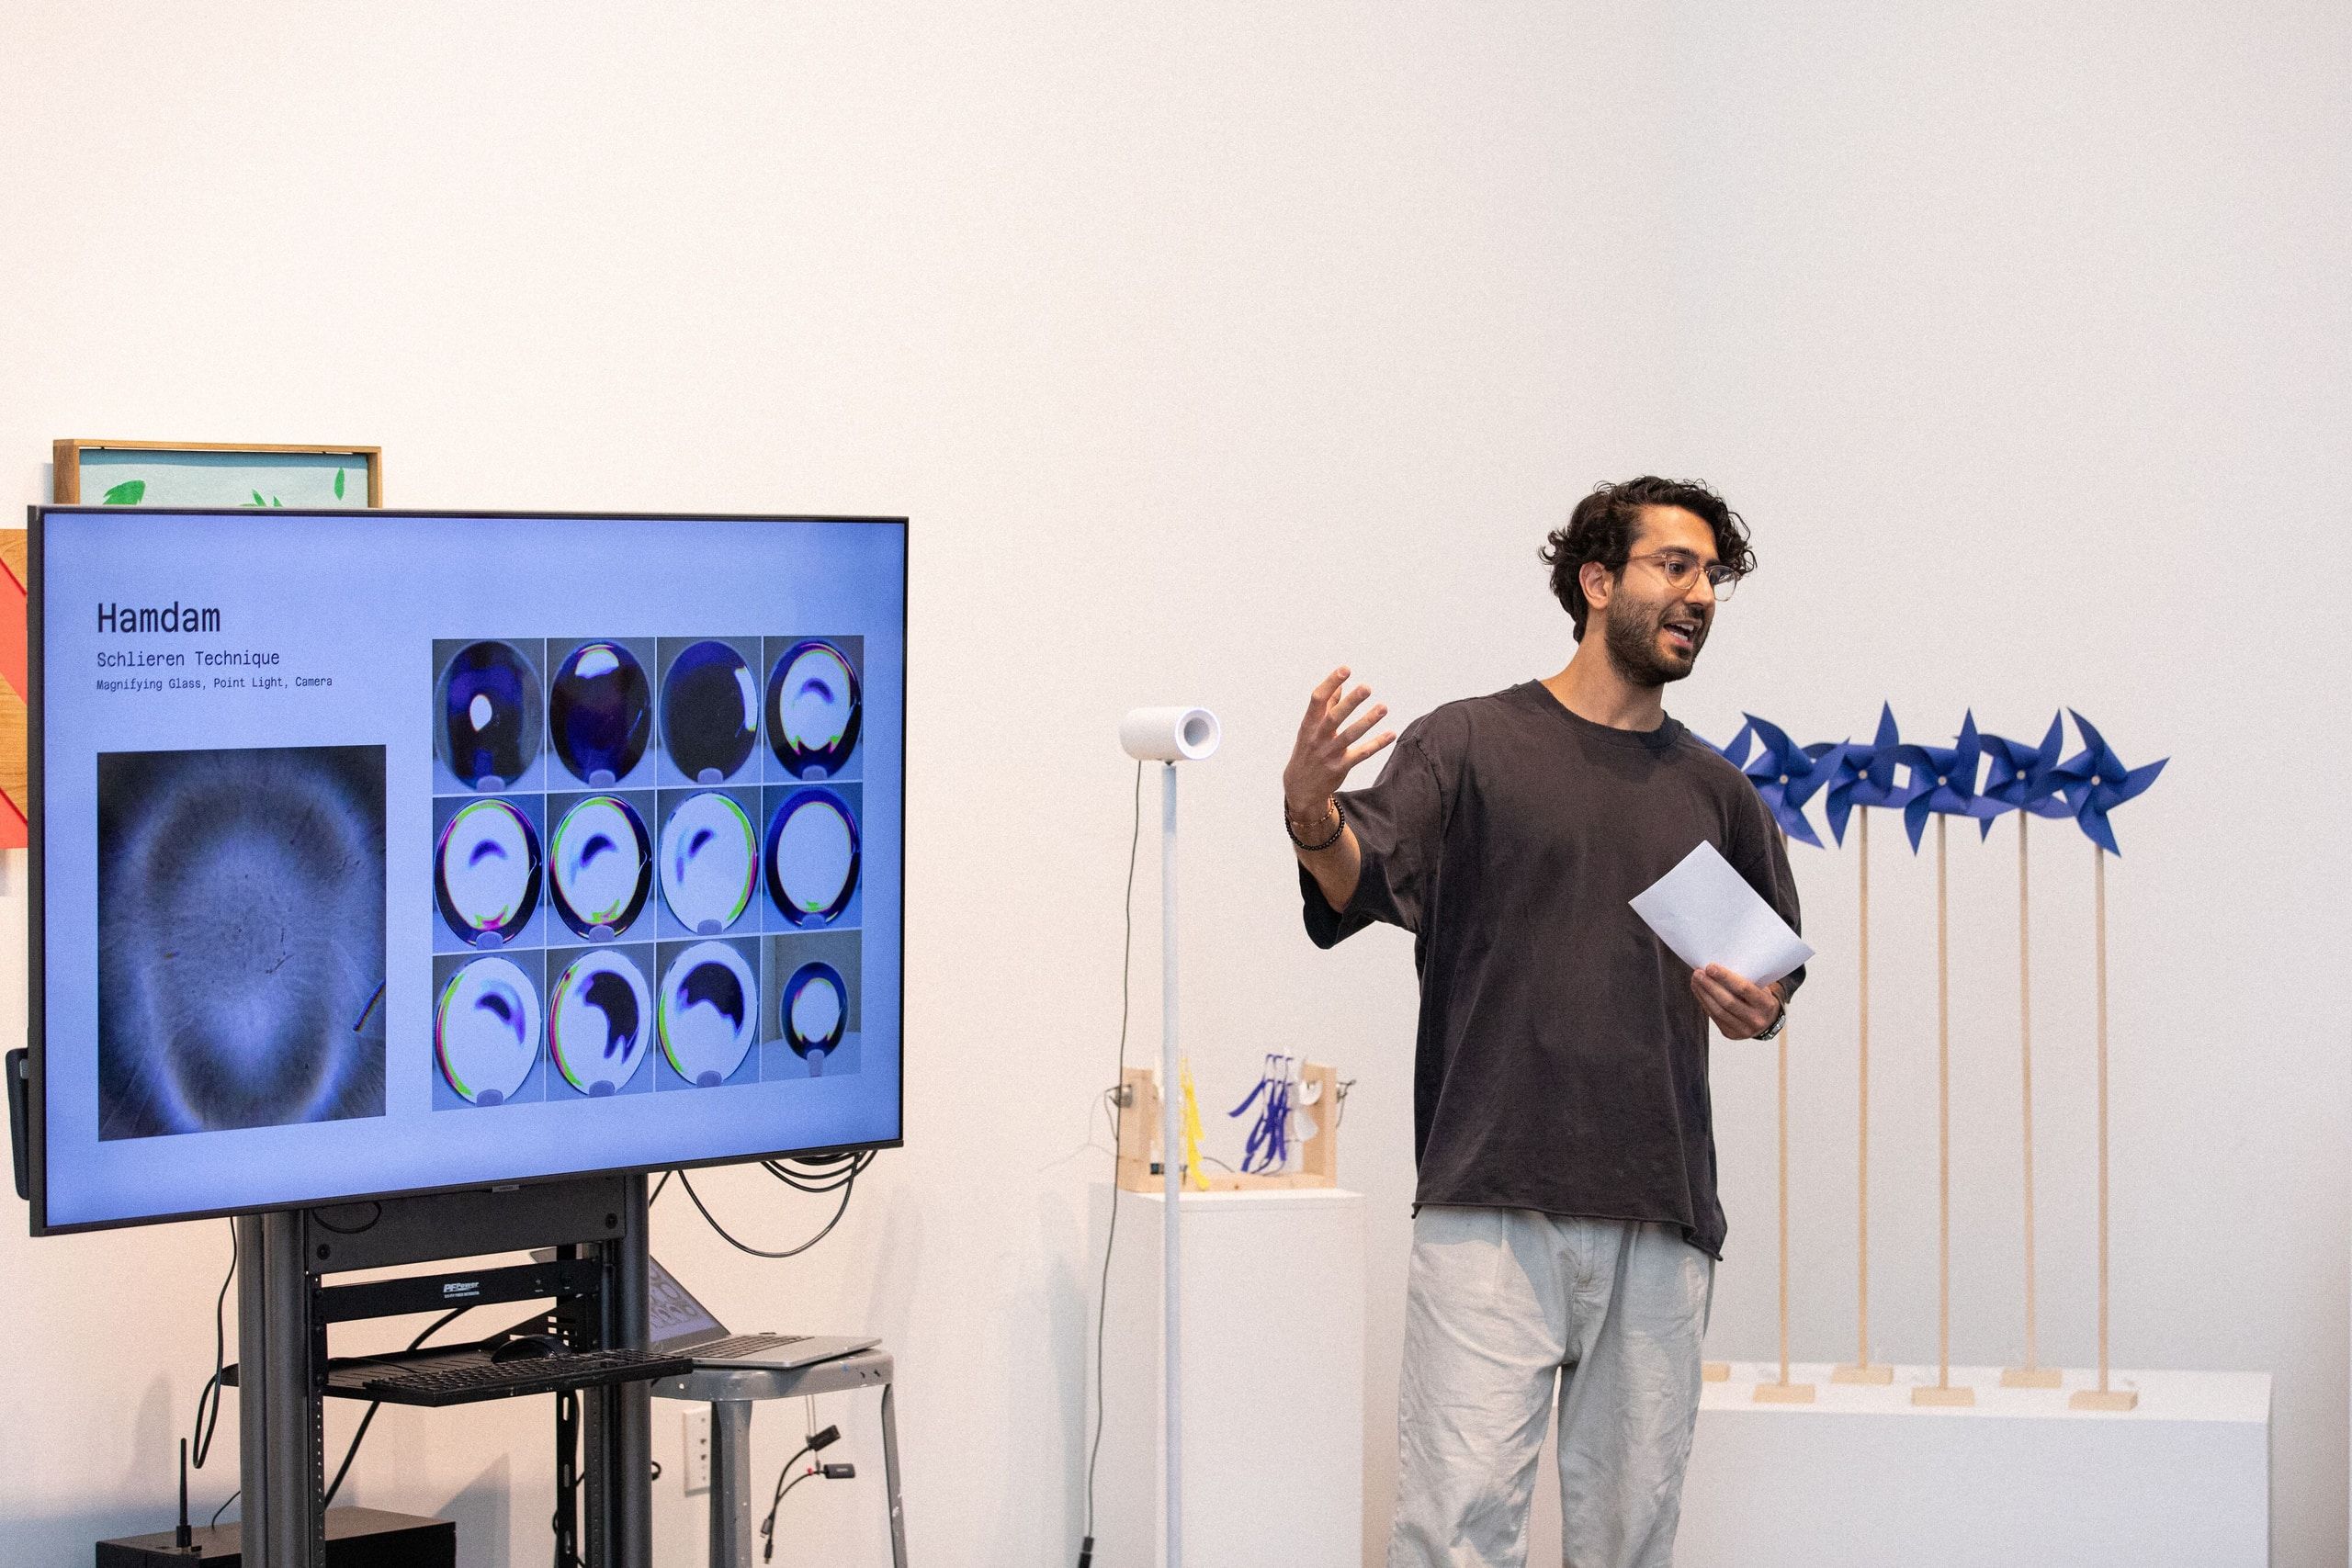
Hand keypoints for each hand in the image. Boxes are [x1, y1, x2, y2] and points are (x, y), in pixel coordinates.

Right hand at [1285, 666, 1396, 820]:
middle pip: (1334, 717)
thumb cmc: (1307, 751)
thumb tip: (1339, 685)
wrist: (1300, 787)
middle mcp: (1317, 738)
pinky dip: (1376, 744)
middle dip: (1351, 702)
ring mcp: (1329, 754)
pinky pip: (1361, 754)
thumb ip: (1325, 707)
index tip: (1346, 669)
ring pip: (1350, 735)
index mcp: (1308, 725)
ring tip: (1384, 707)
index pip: (1317, 700)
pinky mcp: (1340, 767)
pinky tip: (1390, 734)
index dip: (1331, 683)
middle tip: (1367, 687)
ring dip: (1368, 721)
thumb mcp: (1310, 729)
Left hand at [1691, 965, 1782, 1039]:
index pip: (1744, 988)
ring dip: (1703, 994)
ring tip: (1695, 980)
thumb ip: (1745, 979)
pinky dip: (1704, 1002)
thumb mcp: (1761, 988)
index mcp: (1766, 1004)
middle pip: (1727, 1001)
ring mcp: (1743, 1030)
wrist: (1767, 1021)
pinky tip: (1699, 991)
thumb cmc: (1761, 998)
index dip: (1725, 977)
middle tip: (1698, 973)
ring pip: (1718, 1011)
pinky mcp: (1731, 1034)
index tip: (1710, 966)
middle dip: (1710, 985)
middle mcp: (1756, 1019)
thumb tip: (1717, 967)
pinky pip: (1714, 1017)